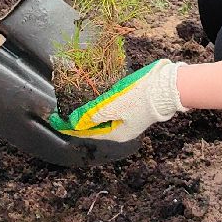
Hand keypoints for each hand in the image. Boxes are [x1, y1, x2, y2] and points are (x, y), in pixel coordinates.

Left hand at [50, 59, 183, 142]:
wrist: (167, 87)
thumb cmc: (139, 98)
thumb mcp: (113, 106)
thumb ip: (92, 114)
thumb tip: (75, 121)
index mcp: (116, 134)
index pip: (86, 132)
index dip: (69, 125)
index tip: (54, 119)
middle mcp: (122, 129)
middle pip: (94, 127)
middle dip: (78, 120)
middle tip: (62, 111)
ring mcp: (128, 119)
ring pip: (102, 118)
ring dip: (88, 113)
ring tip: (74, 105)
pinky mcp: (133, 107)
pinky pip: (110, 110)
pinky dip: (99, 107)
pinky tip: (94, 99)